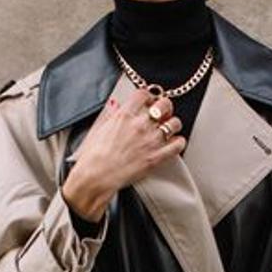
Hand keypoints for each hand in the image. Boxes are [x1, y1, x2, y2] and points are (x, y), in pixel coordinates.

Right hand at [62, 85, 185, 220]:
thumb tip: (115, 104)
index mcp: (124, 115)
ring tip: (168, 128)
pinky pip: (178, 145)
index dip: (148, 96)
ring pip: (174, 124)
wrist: (96, 176)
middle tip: (163, 112)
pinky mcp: (156, 157)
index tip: (148, 101)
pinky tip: (173, 143)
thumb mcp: (97, 128)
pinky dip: (178, 142)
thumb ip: (109, 114)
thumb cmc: (93, 156)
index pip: (143, 94)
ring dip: (173, 124)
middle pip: (164, 105)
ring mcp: (150, 141)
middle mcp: (140, 125)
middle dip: (165, 107)